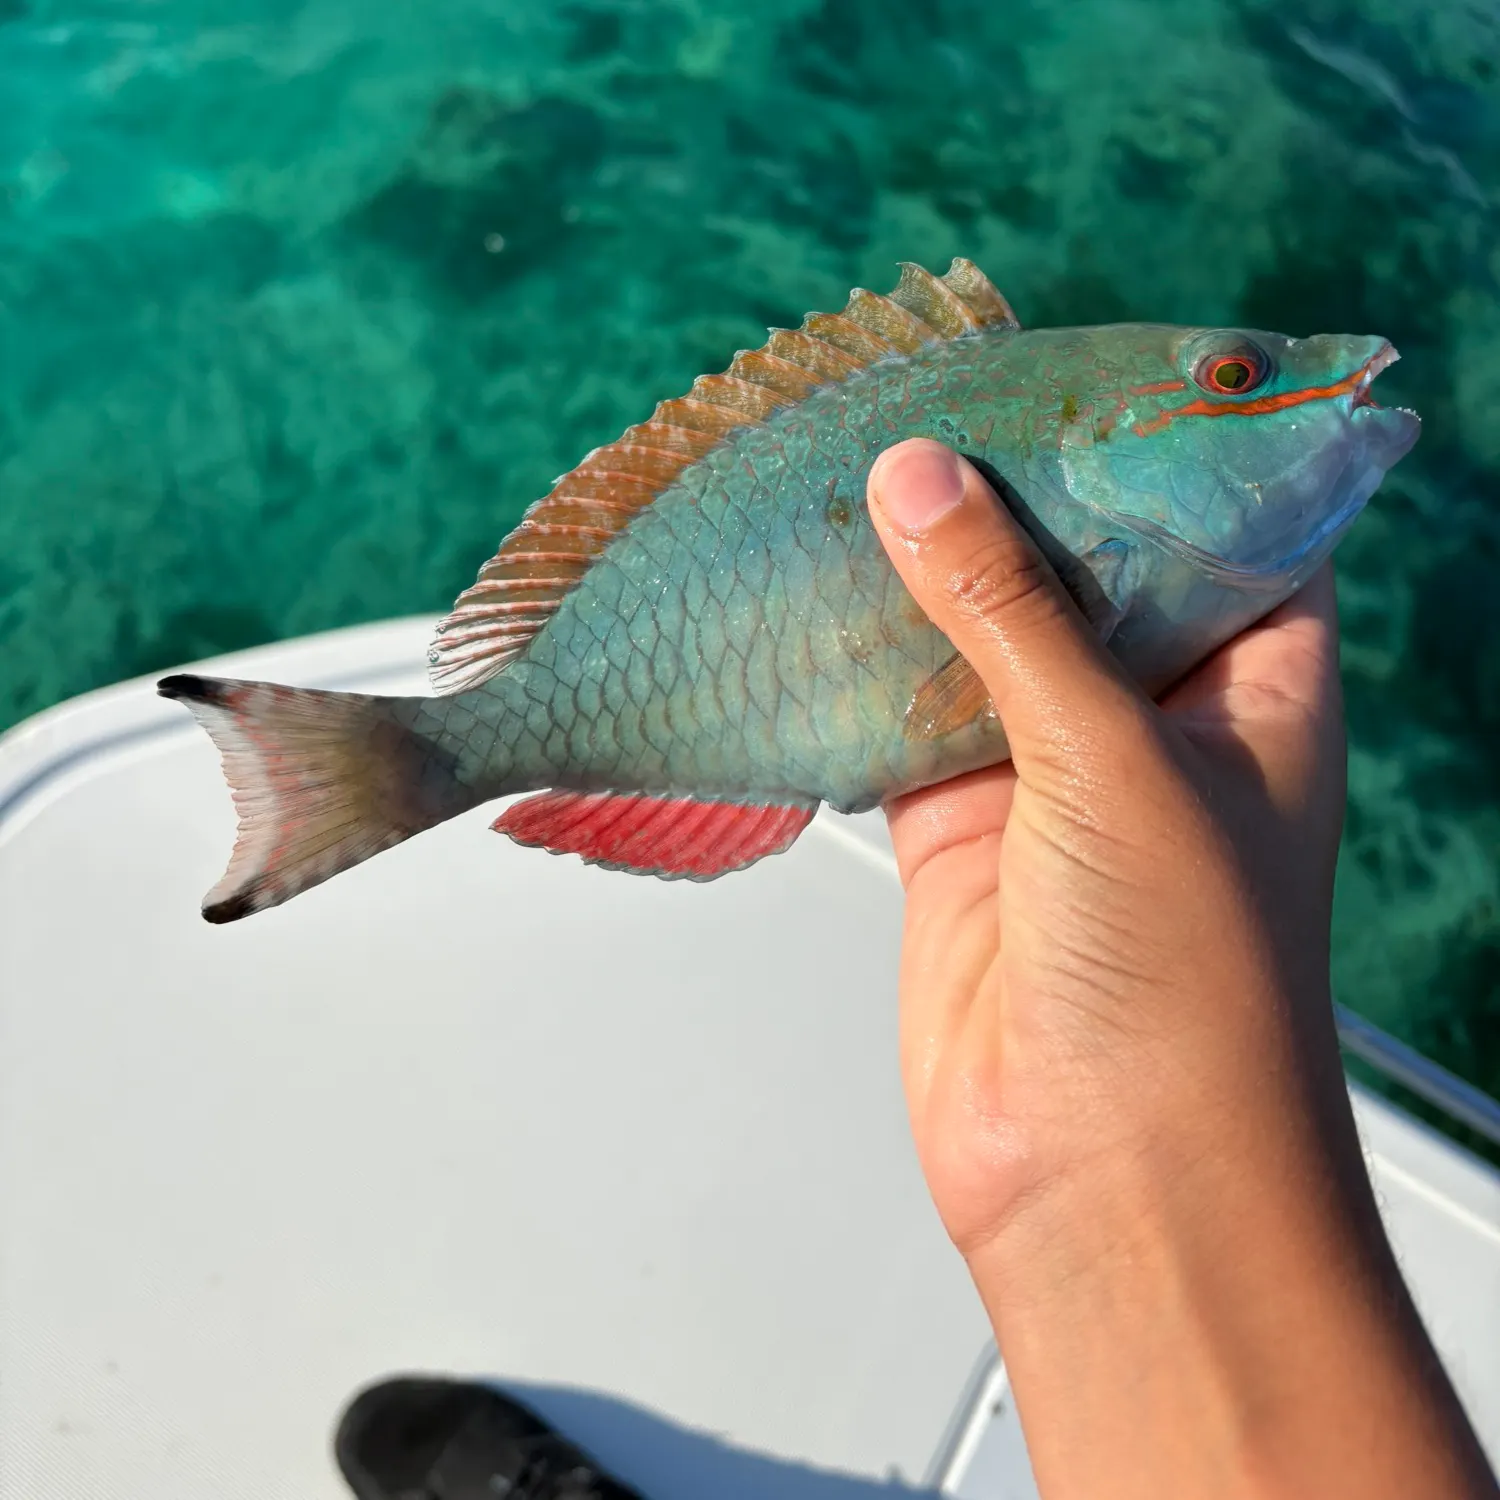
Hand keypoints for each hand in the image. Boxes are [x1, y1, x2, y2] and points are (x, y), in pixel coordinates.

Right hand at [867, 439, 1496, 1499]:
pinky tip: (810, 596)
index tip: (1076, 372)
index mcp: (1255, 686)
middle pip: (1085, 571)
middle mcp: (1157, 721)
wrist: (1105, 1176)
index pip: (1226, 525)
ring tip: (854, 472)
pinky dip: (858, 665)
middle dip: (1014, 500)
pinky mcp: (960, 827)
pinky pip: (902, 717)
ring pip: (981, 640)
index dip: (1161, 447)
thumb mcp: (1110, 760)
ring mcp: (1051, 774)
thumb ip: (1010, 615)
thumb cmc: (1183, 983)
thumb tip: (922, 480)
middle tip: (933, 402)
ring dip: (922, 578)